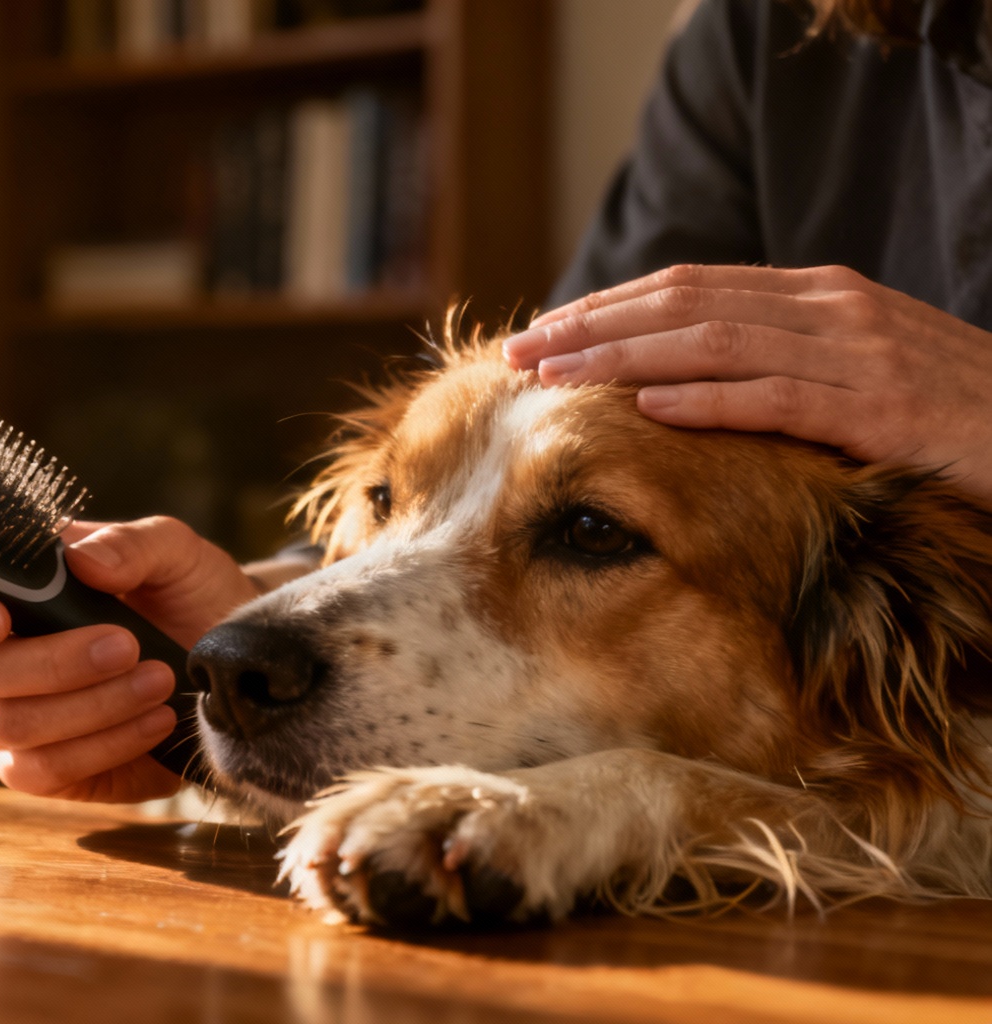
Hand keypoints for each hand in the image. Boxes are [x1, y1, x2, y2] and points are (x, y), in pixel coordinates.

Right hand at [0, 517, 257, 802]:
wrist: (231, 667)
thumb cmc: (189, 599)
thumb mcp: (177, 556)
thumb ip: (132, 544)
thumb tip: (80, 559)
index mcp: (5, 593)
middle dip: (52, 662)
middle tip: (126, 645)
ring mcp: (13, 718)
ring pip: (8, 725)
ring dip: (89, 705)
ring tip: (157, 682)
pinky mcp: (46, 770)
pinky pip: (41, 772)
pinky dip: (101, 746)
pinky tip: (153, 722)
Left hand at [503, 264, 991, 505]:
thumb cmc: (948, 415)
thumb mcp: (855, 374)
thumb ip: (779, 361)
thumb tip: (677, 376)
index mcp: (821, 296)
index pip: (690, 288)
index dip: (608, 306)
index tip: (540, 330)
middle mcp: (835, 311)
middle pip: (686, 304)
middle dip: (592, 326)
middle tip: (518, 351)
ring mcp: (863, 357)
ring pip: (717, 342)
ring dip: (624, 357)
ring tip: (554, 378)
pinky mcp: (888, 412)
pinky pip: (781, 398)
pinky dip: (708, 399)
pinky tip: (645, 405)